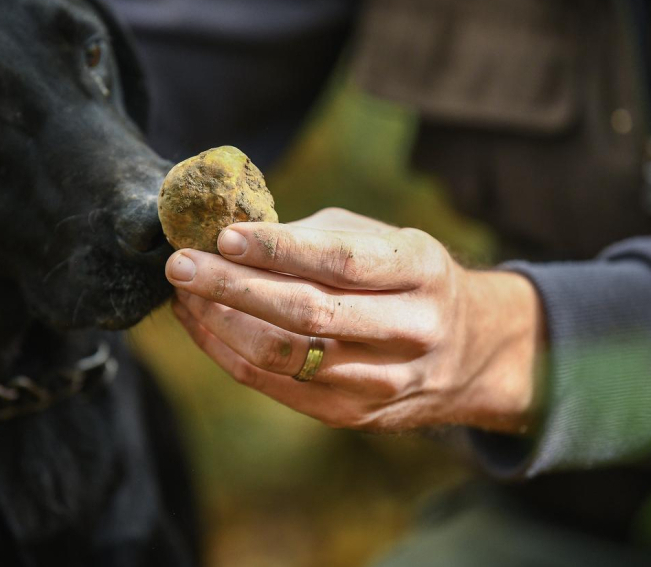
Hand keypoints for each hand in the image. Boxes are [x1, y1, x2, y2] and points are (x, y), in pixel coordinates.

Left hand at [165, 207, 544, 433]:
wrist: (470, 352)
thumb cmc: (408, 279)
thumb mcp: (385, 240)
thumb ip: (317, 237)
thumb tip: (233, 238)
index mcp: (421, 271)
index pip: (343, 261)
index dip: (279, 249)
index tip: (224, 234)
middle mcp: (409, 330)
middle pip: (307, 313)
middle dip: (232, 287)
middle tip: (180, 265)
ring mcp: (382, 380)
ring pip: (283, 356)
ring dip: (220, 324)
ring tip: (184, 294)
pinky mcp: (353, 414)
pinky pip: (274, 386)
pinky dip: (228, 353)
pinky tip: (202, 325)